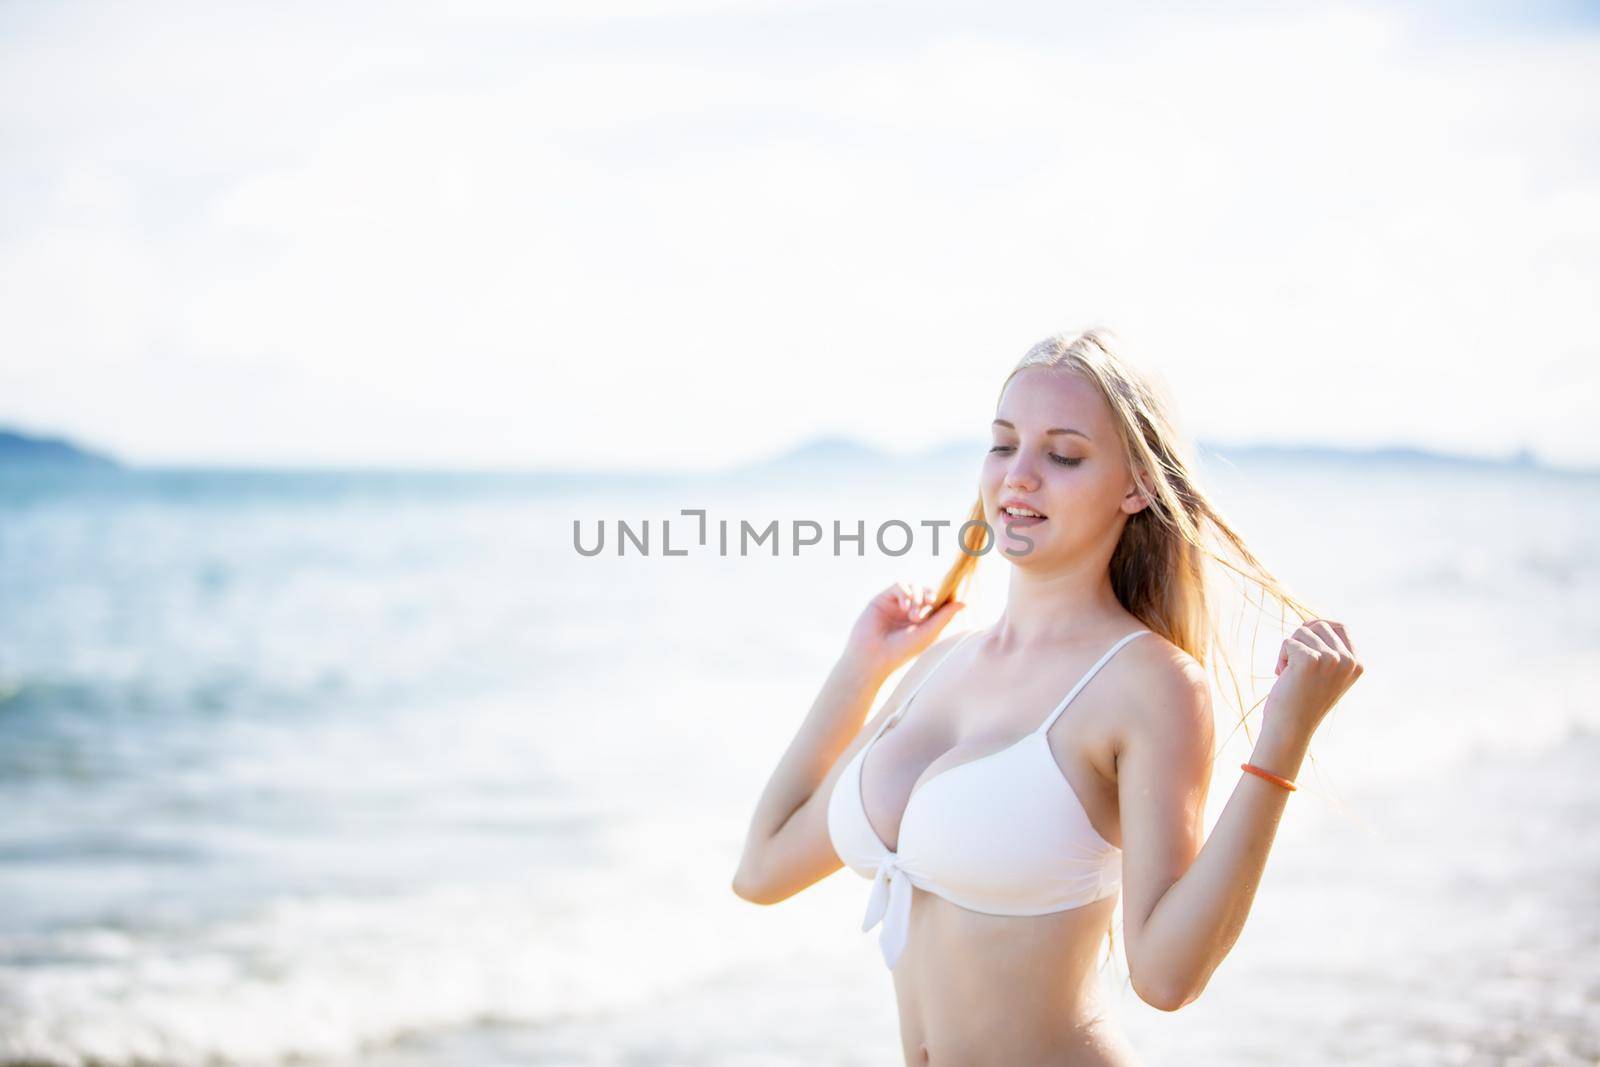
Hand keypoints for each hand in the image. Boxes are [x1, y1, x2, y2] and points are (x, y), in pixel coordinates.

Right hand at [844, 582, 965, 676]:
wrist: (873, 656)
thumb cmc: (901, 650)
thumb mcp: (928, 633)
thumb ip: (945, 616)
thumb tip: (964, 602)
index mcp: (922, 620)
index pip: (936, 602)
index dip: (944, 596)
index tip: (952, 595)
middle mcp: (909, 610)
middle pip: (926, 591)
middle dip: (931, 595)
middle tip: (930, 604)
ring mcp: (896, 604)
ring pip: (913, 586)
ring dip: (918, 595)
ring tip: (913, 614)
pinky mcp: (883, 599)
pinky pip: (899, 585)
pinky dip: (905, 593)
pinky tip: (904, 607)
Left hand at [1263, 619, 1363, 740]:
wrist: (1290, 728)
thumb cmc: (1303, 701)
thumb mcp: (1326, 674)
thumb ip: (1329, 651)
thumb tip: (1314, 622)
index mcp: (1357, 664)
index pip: (1340, 627)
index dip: (1318, 627)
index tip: (1303, 639)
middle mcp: (1348, 660)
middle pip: (1319, 625)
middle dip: (1301, 640)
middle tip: (1294, 663)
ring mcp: (1331, 659)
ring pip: (1301, 632)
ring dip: (1289, 651)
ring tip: (1291, 675)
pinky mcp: (1310, 659)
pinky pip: (1287, 642)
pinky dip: (1281, 658)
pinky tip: (1284, 678)